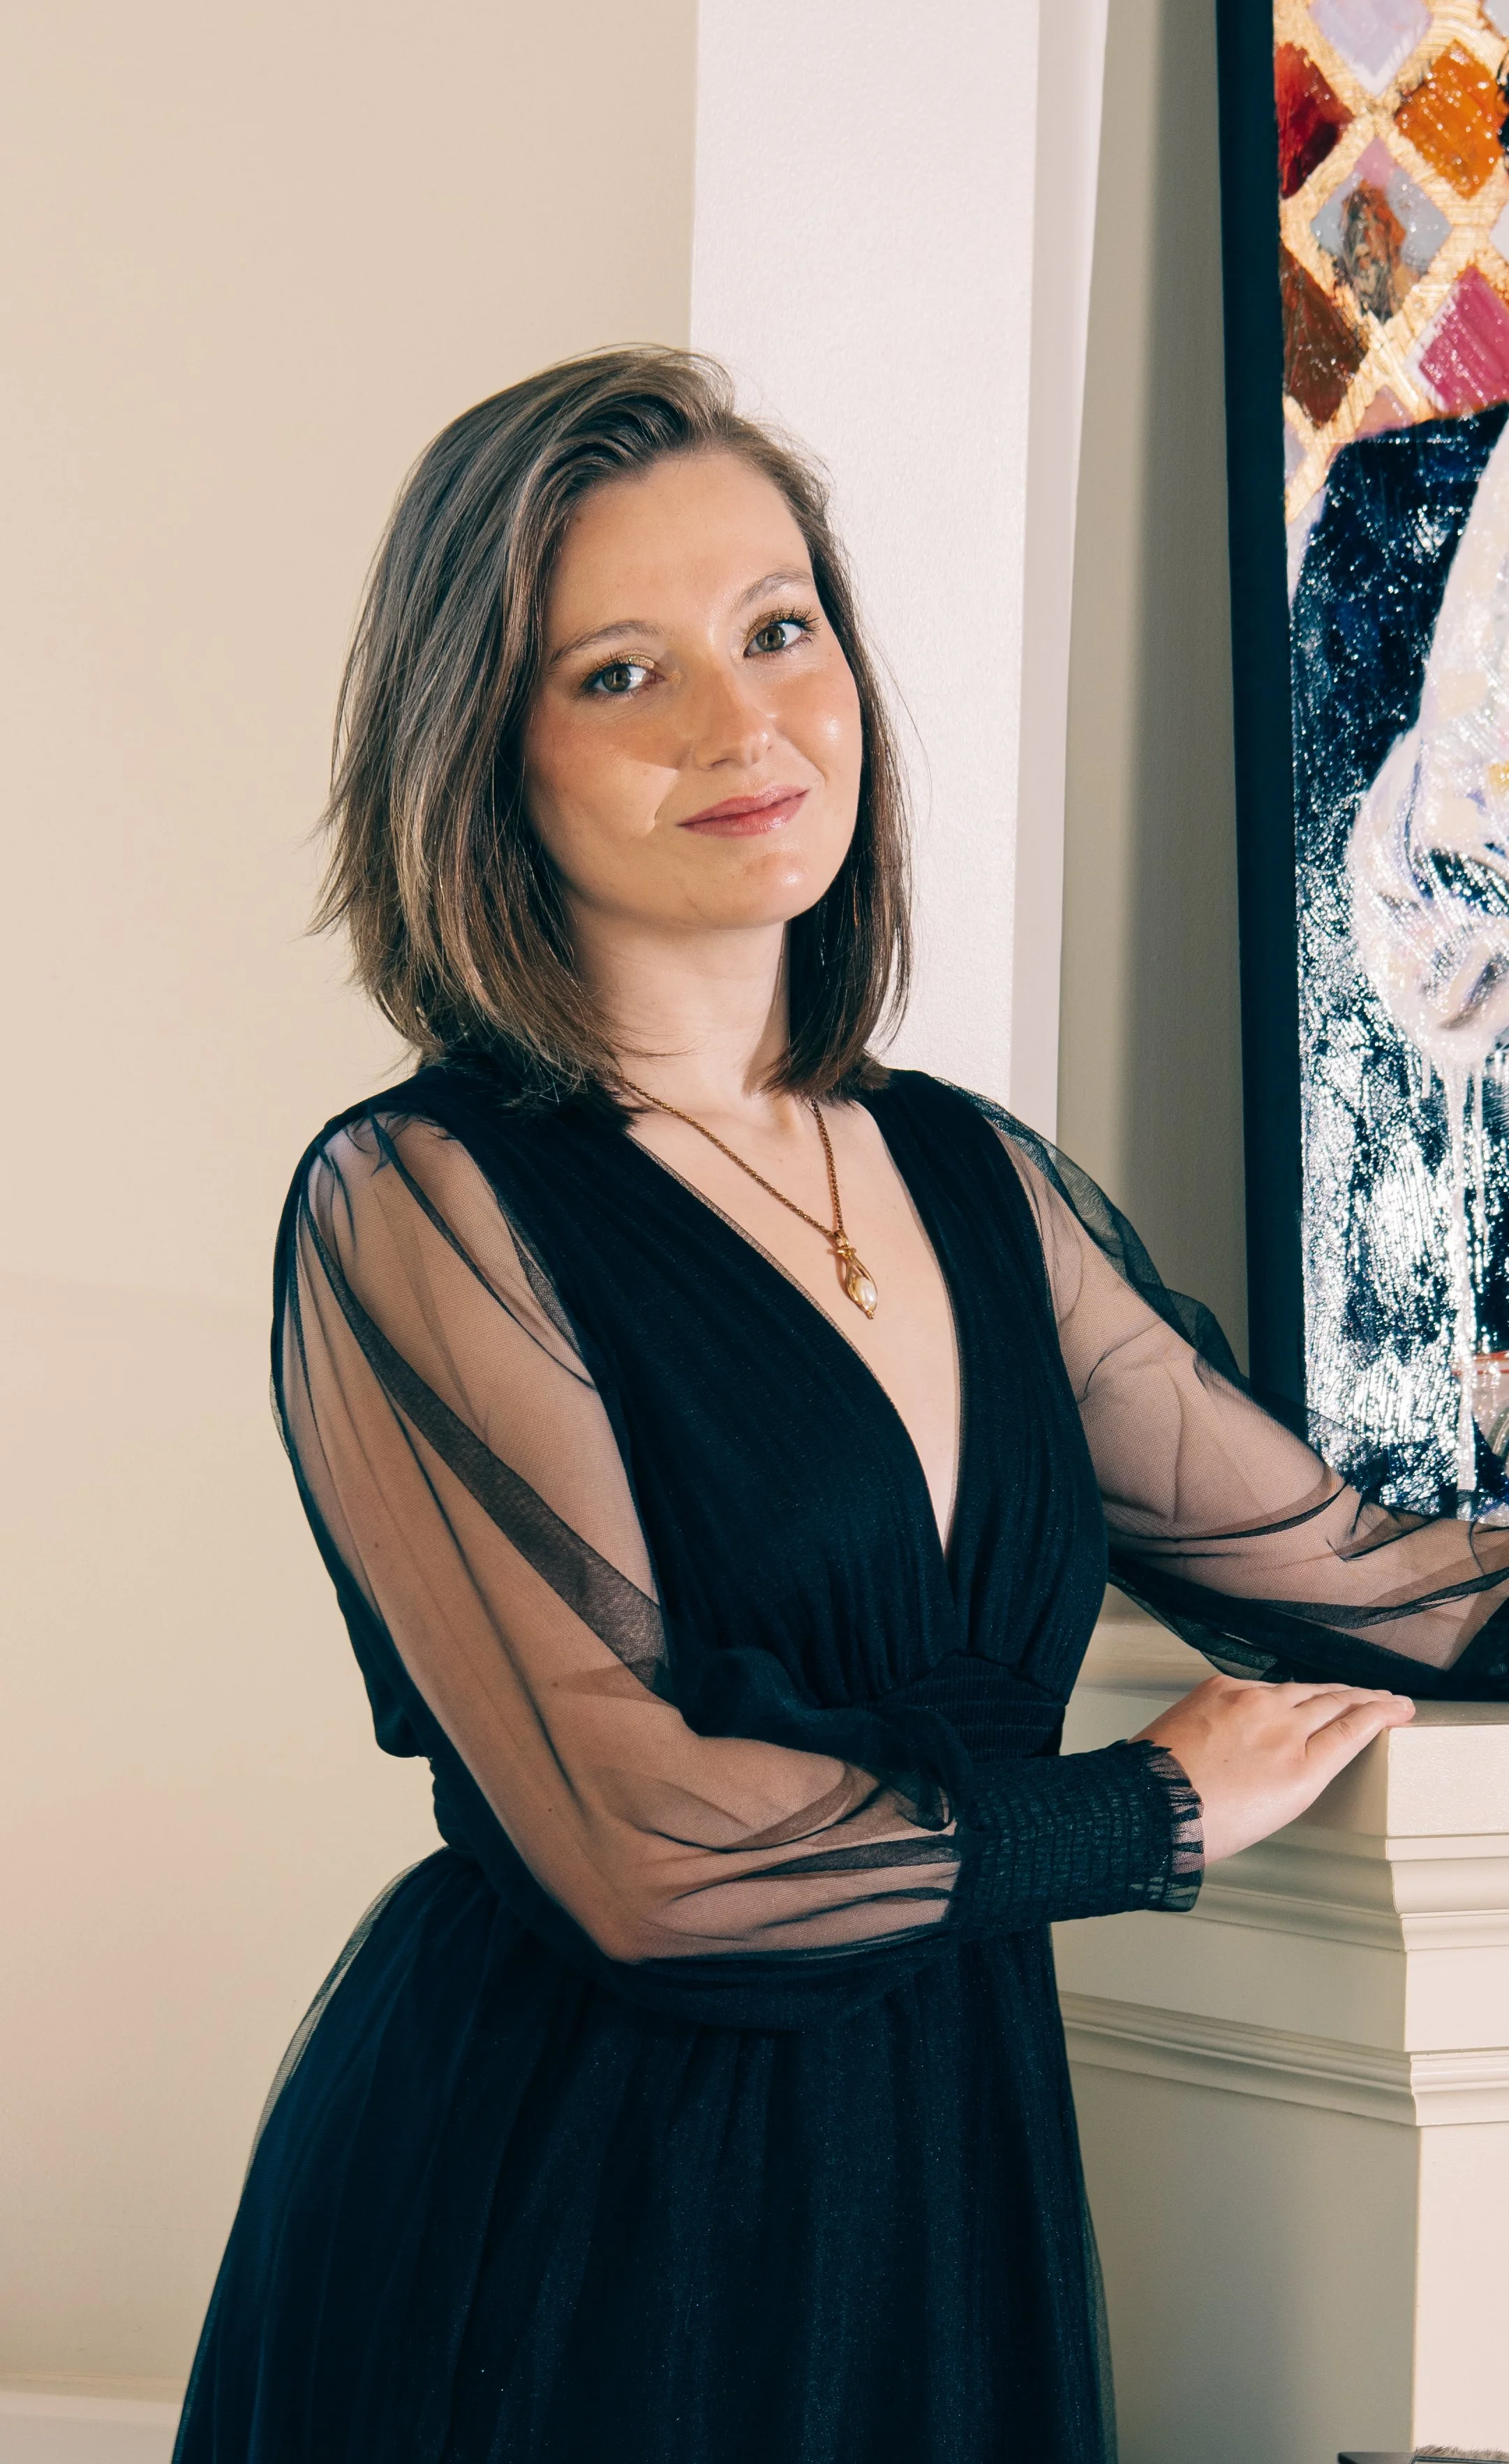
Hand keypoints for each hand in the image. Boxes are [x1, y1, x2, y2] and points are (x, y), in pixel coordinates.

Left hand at [1132, 1676, 1414, 1865]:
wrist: (1150, 1804)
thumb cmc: (1207, 1821)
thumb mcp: (1277, 1811)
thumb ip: (1305, 1772)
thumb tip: (1316, 1748)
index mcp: (1301, 1768)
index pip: (1355, 1728)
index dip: (1382, 1714)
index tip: (1398, 1708)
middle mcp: (1281, 1727)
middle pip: (1335, 1701)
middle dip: (1365, 1698)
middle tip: (1384, 1698)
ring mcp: (1250, 1701)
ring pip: (1301, 1688)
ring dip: (1326, 1691)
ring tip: (1344, 1694)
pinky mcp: (1220, 1687)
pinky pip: (1261, 1686)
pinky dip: (1279, 1692)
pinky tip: (1289, 1695)